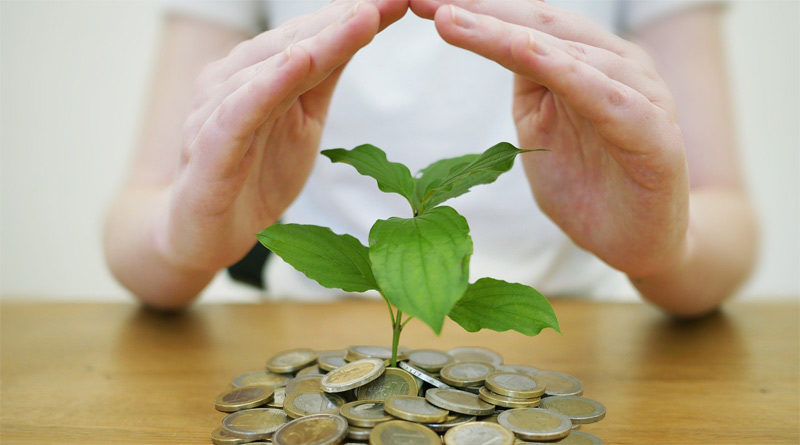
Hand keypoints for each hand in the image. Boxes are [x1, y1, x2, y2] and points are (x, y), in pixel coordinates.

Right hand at [156, 0, 407, 271]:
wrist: (204, 233)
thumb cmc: (254, 173)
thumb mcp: (302, 121)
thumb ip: (323, 77)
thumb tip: (362, 27)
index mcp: (259, 73)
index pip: (312, 37)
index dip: (354, 17)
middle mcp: (233, 81)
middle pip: (293, 43)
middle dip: (342, 19)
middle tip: (387, 0)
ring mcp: (217, 112)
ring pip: (268, 69)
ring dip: (316, 42)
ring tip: (359, 18)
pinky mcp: (209, 148)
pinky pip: (239, 112)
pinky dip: (268, 86)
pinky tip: (299, 63)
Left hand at [411, 0, 690, 278]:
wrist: (638, 242)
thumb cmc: (587, 184)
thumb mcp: (540, 128)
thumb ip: (527, 86)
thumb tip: (495, 41)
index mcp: (586, 61)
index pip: (524, 24)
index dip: (475, 10)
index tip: (420, 2)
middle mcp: (616, 65)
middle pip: (541, 23)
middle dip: (481, 8)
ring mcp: (639, 94)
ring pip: (565, 51)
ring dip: (505, 32)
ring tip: (452, 20)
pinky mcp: (653, 133)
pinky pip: (603, 95)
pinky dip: (562, 70)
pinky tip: (521, 51)